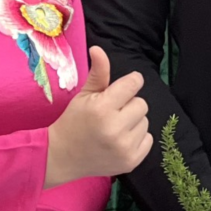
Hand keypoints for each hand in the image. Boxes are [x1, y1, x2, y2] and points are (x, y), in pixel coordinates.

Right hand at [44, 46, 151, 186]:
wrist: (62, 156)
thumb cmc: (73, 121)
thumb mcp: (83, 95)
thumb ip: (97, 73)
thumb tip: (98, 48)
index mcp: (102, 108)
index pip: (133, 84)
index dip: (130, 83)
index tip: (123, 88)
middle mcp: (115, 128)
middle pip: (141, 104)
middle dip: (128, 105)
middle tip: (111, 113)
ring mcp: (124, 148)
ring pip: (145, 122)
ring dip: (133, 122)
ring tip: (113, 128)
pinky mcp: (131, 162)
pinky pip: (148, 139)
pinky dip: (137, 138)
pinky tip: (119, 141)